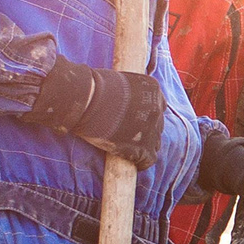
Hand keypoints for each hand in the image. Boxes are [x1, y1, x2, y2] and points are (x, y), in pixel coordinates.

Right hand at [23, 61, 167, 168]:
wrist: (86, 100)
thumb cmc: (92, 88)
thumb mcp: (118, 81)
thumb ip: (127, 92)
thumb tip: (119, 99)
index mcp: (152, 90)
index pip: (156, 106)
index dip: (145, 115)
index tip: (134, 120)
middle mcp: (156, 109)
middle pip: (156, 125)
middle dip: (145, 131)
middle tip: (128, 136)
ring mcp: (152, 129)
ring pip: (154, 143)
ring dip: (143, 147)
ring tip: (128, 150)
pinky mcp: (143, 148)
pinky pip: (148, 159)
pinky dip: (141, 162)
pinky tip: (131, 162)